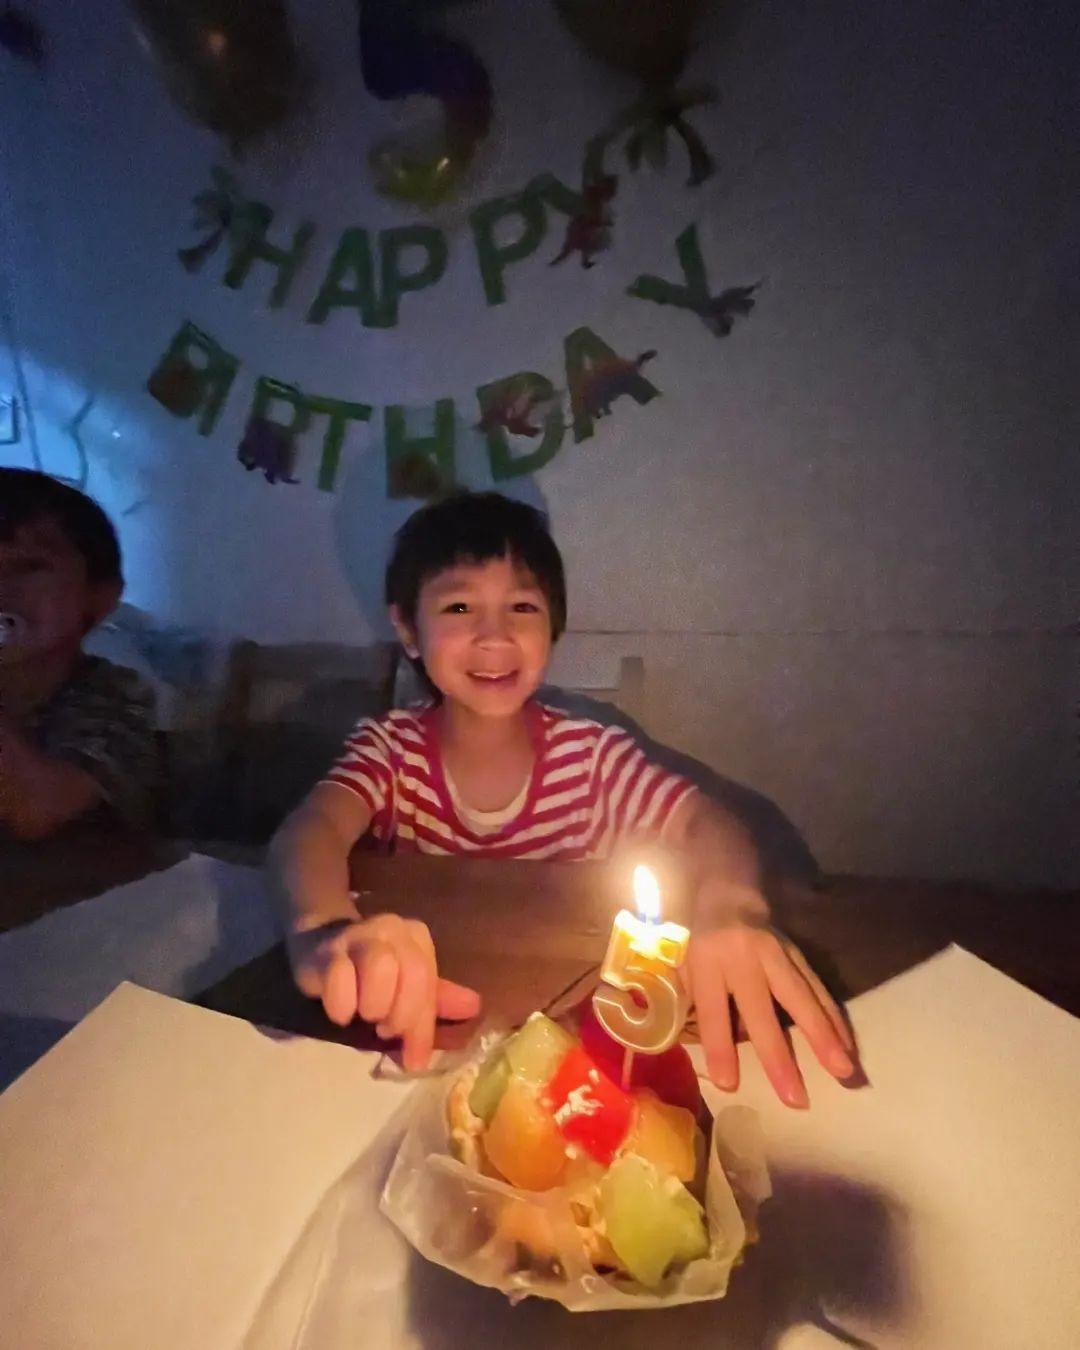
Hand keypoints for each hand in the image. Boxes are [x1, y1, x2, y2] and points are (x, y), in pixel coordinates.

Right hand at [287, 913, 480, 1070]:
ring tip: (362, 1015)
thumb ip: (435, 1000)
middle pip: (413, 974)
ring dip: (373, 1005)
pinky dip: (342, 1006)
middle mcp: (392, 929)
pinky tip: (341, 1012)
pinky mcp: (325, 950)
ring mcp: (358, 935)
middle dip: (400, 1014)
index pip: (430, 982)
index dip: (423, 1026)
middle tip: (383, 1028)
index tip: (414, 1059)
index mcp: (416, 938)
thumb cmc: (368, 975)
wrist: (318, 947)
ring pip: (381, 968)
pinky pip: (340, 980)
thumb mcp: (404, 987)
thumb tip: (473, 1008)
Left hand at [687, 922, 858, 1107]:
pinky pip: (819, 989)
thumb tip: (711, 1060)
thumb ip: (695, 1009)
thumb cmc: (704, 947)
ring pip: (801, 998)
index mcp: (707, 961)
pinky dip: (835, 1019)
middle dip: (779, 1057)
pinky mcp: (798, 955)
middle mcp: (743, 957)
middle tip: (797, 1099)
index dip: (721, 1047)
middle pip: (761, 1010)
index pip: (713, 1010)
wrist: (730, 899)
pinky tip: (848, 1047)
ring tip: (843, 1073)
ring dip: (824, 1038)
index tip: (730, 1085)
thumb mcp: (686, 971)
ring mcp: (775, 954)